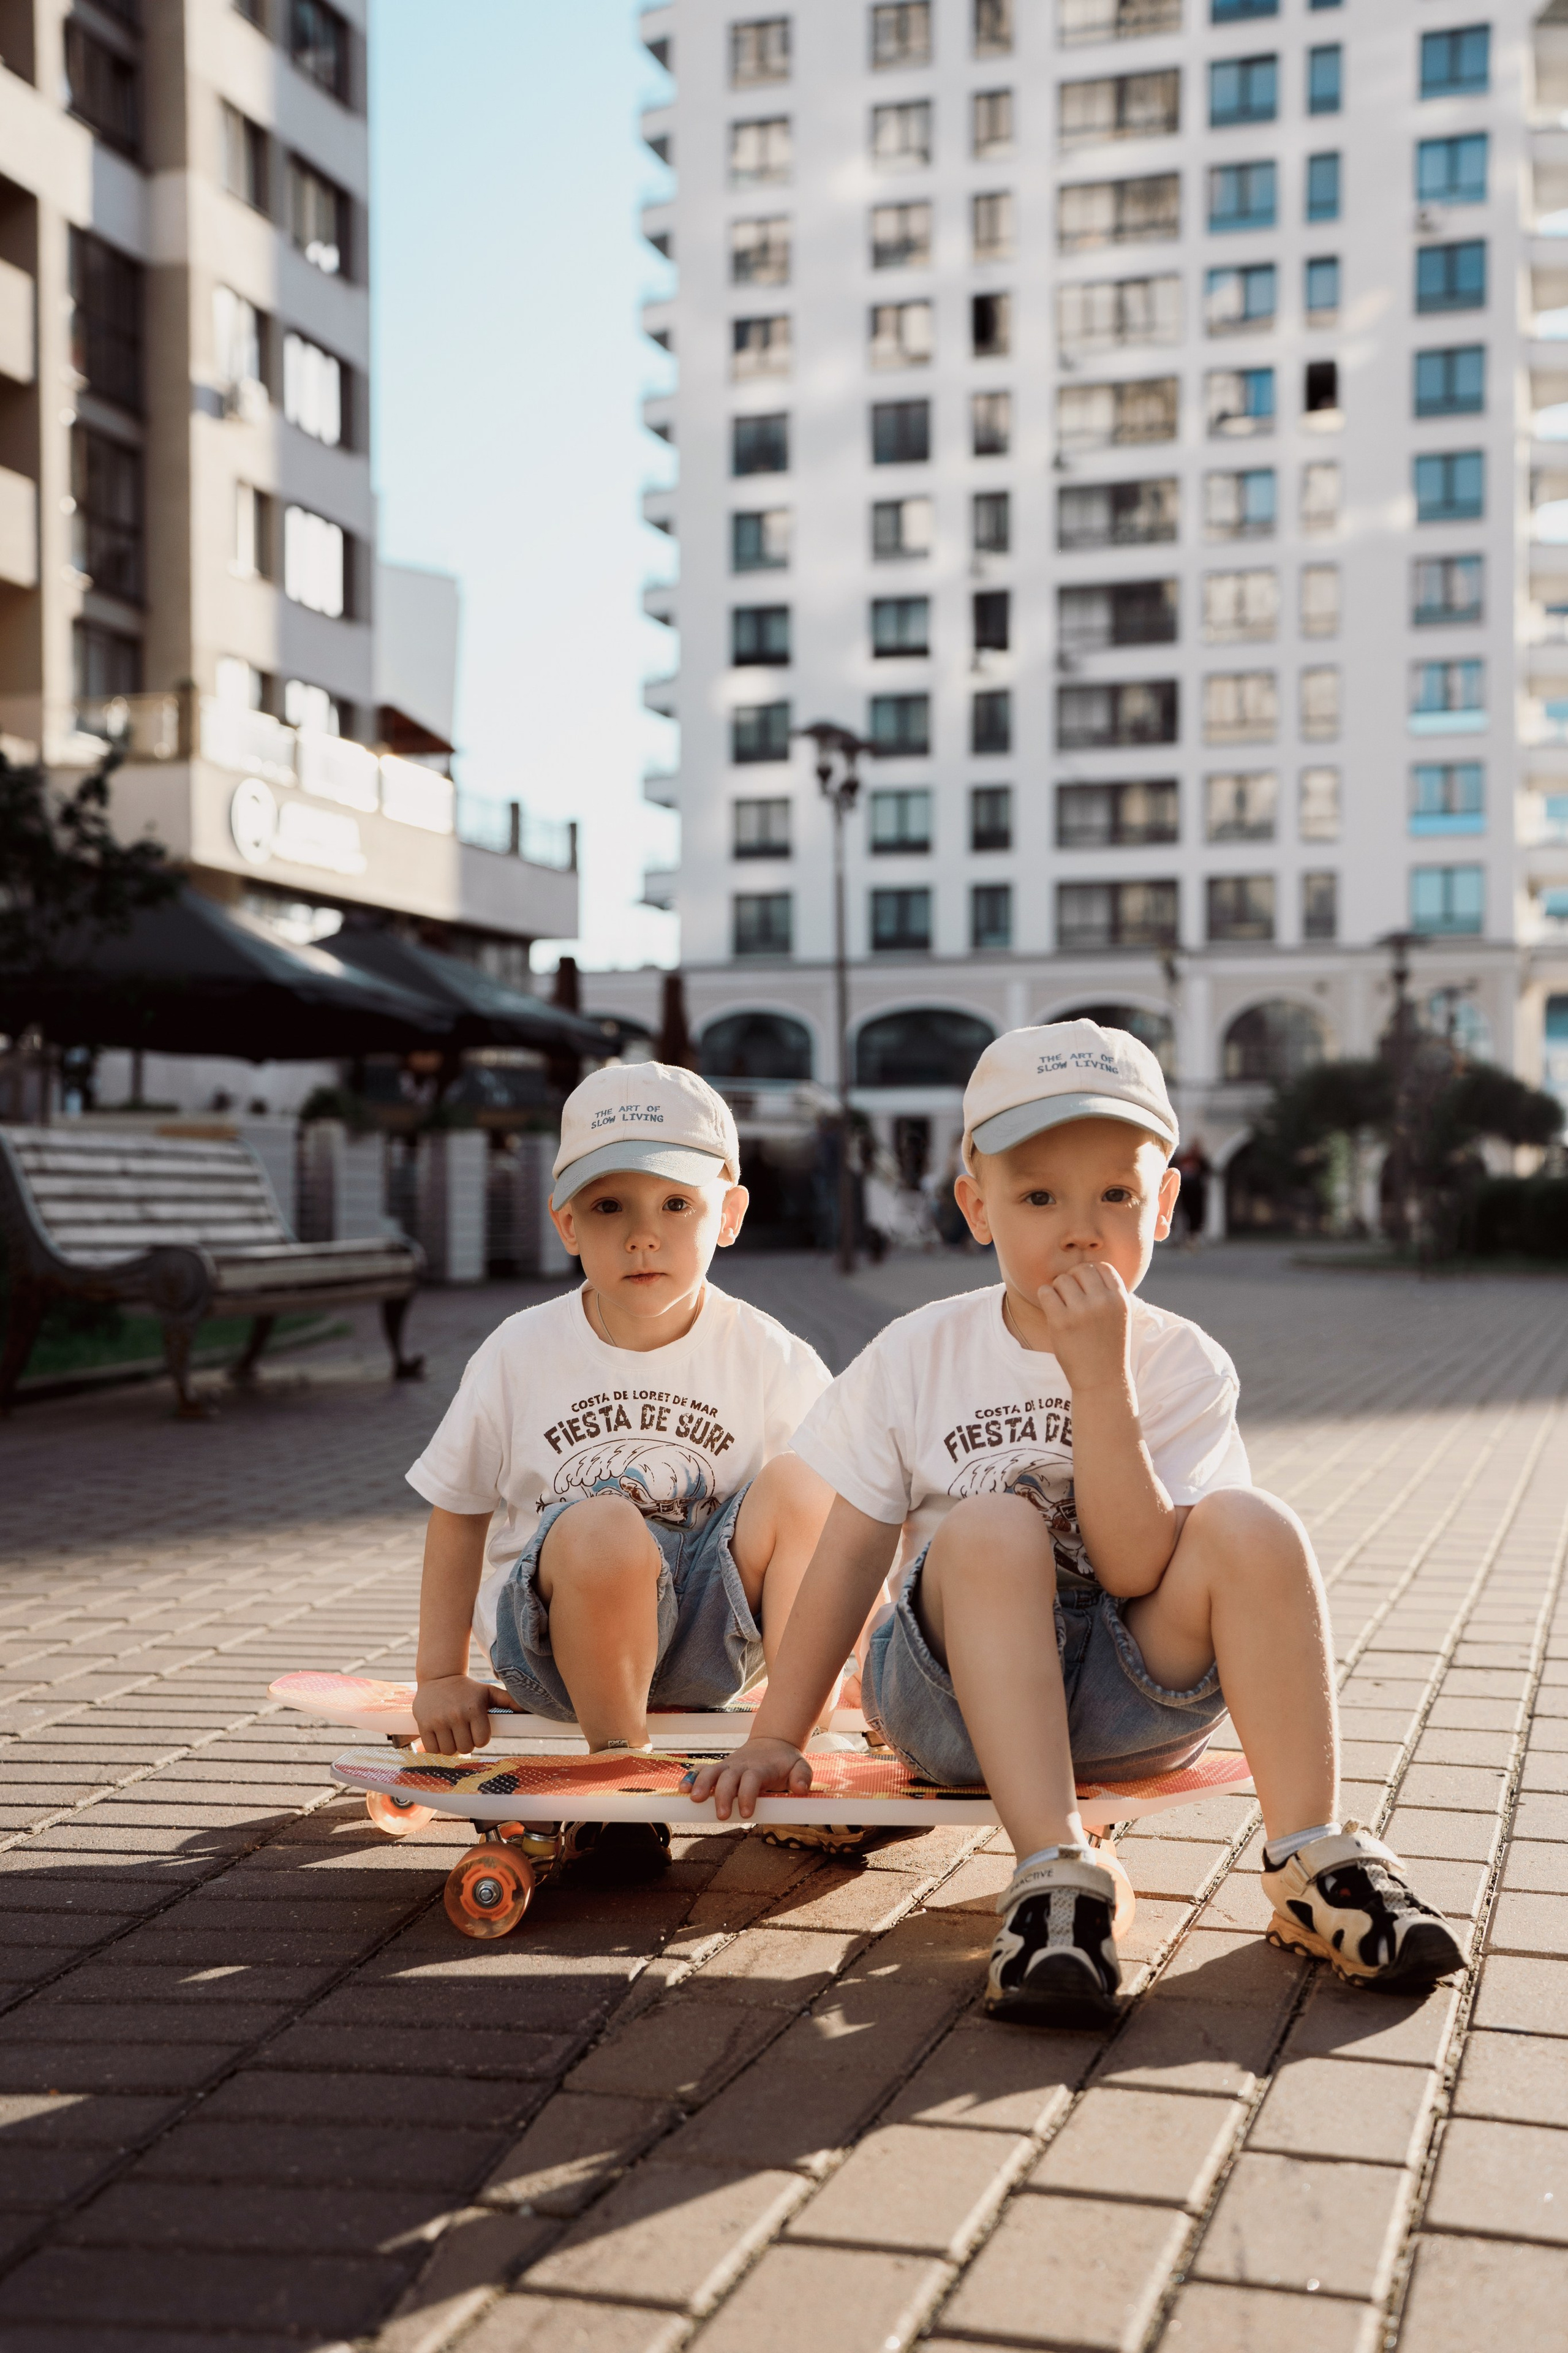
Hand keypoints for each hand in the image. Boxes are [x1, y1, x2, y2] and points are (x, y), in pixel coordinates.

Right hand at [412, 1674, 516, 1755]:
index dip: (480, 1739)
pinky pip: (432, 1749)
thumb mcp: (488, 1692)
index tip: (476, 1730)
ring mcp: (438, 1720)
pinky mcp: (423, 1724)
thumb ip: (508, 1701)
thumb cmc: (467, 1689)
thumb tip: (527, 1710)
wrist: (438, 1677)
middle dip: (466, 1743)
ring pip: (449, 1751)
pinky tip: (440, 1735)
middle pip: (465, 1748)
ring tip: (452, 1733)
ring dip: (452, 1746)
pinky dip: (437, 1747)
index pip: (481, 1741)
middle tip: (463, 1732)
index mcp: (474, 1709)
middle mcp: (456, 1715)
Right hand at [683, 1736, 812, 1821]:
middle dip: (723, 1796)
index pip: (752, 1780)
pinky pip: (702, 1770)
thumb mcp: (800, 1766)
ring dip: (702, 1784)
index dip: (748, 1795)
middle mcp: (740, 1766)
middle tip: (722, 1816)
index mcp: (759, 1768)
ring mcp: (728, 1766)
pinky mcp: (719, 1769)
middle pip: (728, 1778)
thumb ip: (803, 1776)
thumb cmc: (785, 1761)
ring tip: (694, 1800)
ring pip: (711, 1772)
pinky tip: (682, 1790)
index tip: (748, 1814)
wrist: (772, 1743)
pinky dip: (691, 1778)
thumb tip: (801, 1789)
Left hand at [1036, 1262, 1131, 1394]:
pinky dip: (1045, 1297)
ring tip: (1062, 1306)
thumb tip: (1088, 1269)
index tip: (1085, 1289)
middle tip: (1070, 1298)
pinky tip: (1052, 1310)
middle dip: (1073, 1280)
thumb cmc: (1108, 1347)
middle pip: (1081, 1270)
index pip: (1102, 1267)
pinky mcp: (1061, 1321)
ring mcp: (1081, 1311)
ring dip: (1058, 1289)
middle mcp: (1103, 1302)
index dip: (1090, 1274)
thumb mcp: (1119, 1317)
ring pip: (1062, 1279)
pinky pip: (1045, 1291)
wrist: (1102, 1380)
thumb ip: (1108, 1294)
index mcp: (1120, 1299)